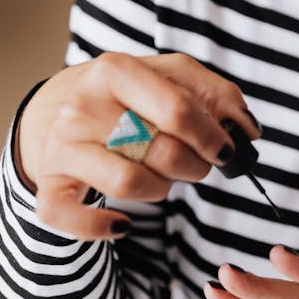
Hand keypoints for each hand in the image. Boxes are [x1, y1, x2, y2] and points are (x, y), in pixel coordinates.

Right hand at [17, 52, 258, 239]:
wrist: (55, 108)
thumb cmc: (127, 96)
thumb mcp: (169, 78)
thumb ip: (216, 93)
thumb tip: (247, 128)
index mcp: (114, 71)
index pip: (178, 109)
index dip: (213, 136)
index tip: (227, 149)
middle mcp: (82, 107)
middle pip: (163, 151)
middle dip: (194, 166)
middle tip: (196, 164)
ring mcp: (63, 147)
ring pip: (131, 184)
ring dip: (162, 189)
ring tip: (162, 177)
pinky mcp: (50, 185)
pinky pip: (73, 218)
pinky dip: (103, 227)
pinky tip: (121, 222)